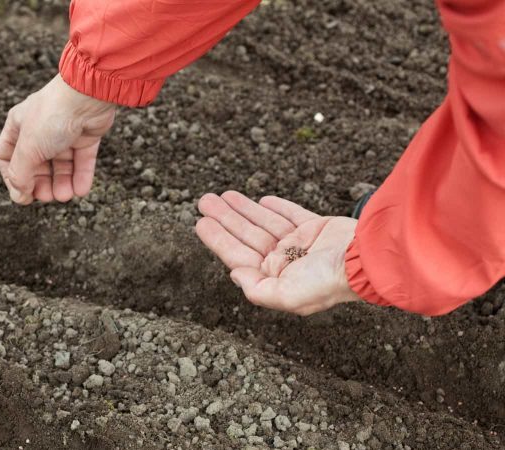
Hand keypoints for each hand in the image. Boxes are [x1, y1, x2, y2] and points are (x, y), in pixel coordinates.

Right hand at [0, 75, 116, 204]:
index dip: (13, 178)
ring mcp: (63, 133)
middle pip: (36, 165)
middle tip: (47, 197)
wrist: (87, 96)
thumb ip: (20, 175)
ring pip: (60, 166)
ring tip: (66, 196)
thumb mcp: (28, 149)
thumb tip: (19, 196)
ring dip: (62, 184)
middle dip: (41, 184)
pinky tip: (81, 190)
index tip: (22, 194)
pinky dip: (81, 177)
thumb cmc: (52, 116)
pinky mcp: (85, 136)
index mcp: (18, 126)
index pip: (8, 157)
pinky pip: (81, 161)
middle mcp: (39, 129)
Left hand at [196, 191, 360, 315]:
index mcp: (275, 279)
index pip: (238, 256)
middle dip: (225, 219)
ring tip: (223, 195)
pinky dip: (276, 207)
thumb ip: (257, 289)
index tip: (201, 223)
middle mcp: (286, 262)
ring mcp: (302, 244)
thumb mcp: (287, 296)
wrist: (366, 259)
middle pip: (247, 236)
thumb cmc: (327, 281)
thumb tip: (234, 274)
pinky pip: (291, 215)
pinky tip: (261, 200)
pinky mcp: (318, 228)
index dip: (218, 239)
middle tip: (204, 201)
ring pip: (264, 223)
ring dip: (243, 209)